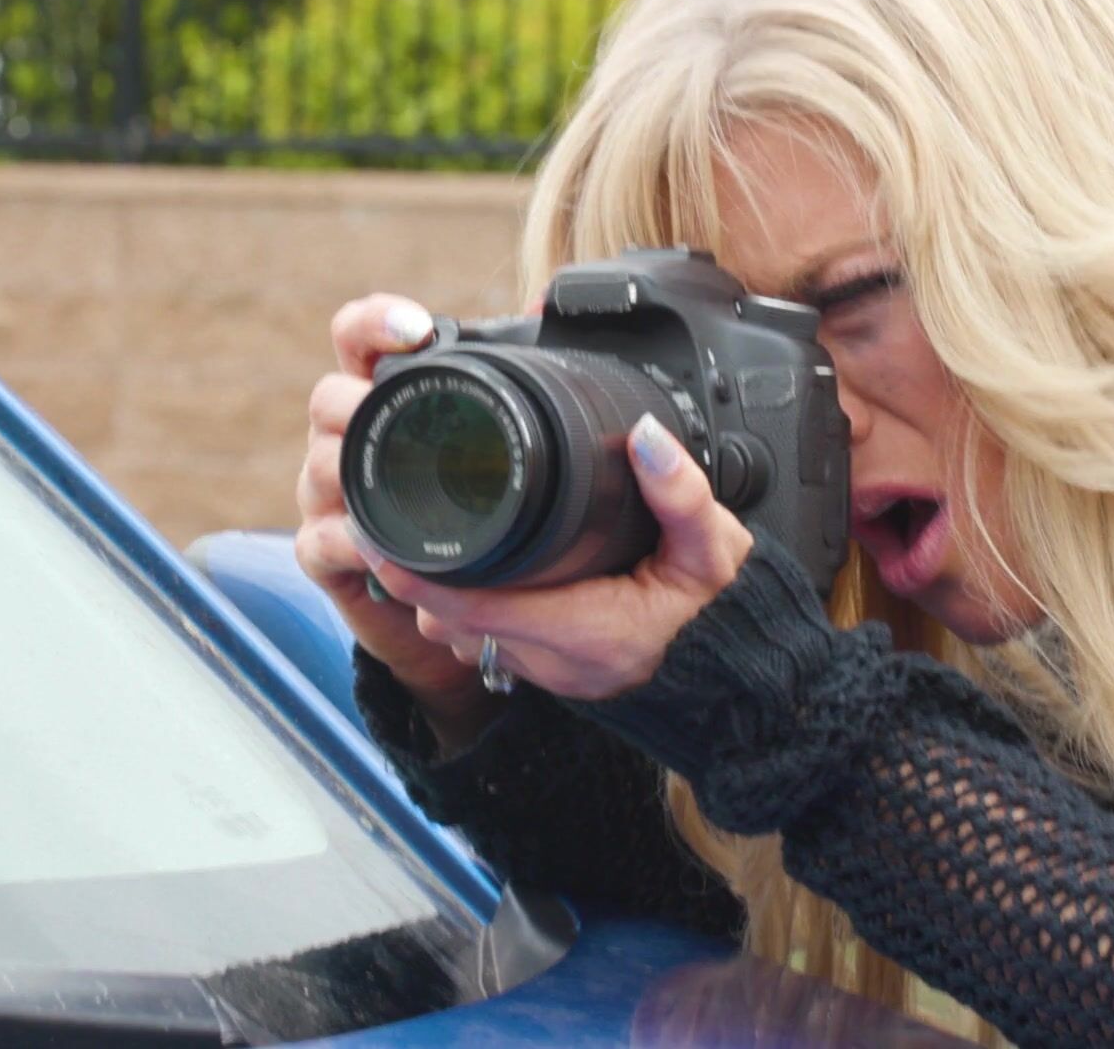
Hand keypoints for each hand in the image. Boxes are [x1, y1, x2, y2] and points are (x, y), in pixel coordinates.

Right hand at [295, 293, 494, 745]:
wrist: (455, 605)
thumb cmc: (473, 505)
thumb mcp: (496, 434)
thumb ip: (513, 371)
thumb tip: (540, 305)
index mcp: (386, 397)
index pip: (357, 337)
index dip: (375, 322)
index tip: (416, 329)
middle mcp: (346, 436)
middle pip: (327, 397)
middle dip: (356, 402)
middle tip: (399, 415)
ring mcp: (326, 494)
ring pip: (321, 467)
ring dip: (354, 473)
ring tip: (401, 484)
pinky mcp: (323, 553)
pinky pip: (321, 540)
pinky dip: (350, 543)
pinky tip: (378, 547)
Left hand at [364, 415, 754, 701]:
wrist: (729, 667)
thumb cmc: (718, 610)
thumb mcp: (714, 548)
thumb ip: (684, 493)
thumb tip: (646, 437)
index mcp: (592, 633)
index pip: (479, 610)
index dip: (422, 578)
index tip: (383, 538)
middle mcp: (561, 665)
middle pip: (454, 624)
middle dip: (416, 580)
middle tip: (386, 524)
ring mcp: (550, 676)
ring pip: (461, 638)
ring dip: (436, 598)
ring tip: (416, 542)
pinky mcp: (545, 674)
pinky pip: (482, 645)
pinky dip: (462, 611)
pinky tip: (459, 572)